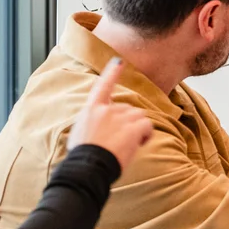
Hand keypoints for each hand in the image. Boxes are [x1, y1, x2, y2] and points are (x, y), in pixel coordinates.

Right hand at [68, 59, 153, 173]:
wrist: (88, 167)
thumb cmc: (84, 157)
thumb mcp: (81, 134)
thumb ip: (93, 123)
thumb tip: (102, 126)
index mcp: (91, 110)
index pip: (102, 87)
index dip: (111, 73)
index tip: (119, 61)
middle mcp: (105, 110)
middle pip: (127, 109)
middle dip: (129, 123)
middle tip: (121, 141)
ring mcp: (119, 117)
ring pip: (139, 117)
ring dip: (138, 129)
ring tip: (128, 145)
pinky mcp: (132, 128)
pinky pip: (147, 125)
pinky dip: (146, 134)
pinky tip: (140, 143)